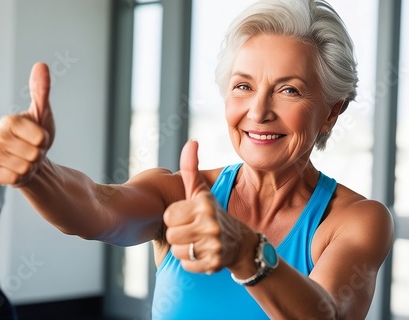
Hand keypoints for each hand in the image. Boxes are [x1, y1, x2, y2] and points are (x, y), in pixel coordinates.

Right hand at [0, 63, 54, 185]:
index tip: (38, 139)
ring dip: (30, 167)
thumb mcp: (43, 114)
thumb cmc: (37, 137)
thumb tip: (41, 65)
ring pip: (25, 167)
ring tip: (26, 161)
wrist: (31, 162)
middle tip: (32, 152)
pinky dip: (20, 178)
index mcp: (9, 120)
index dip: (45, 141)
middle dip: (38, 155)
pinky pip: (15, 179)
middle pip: (34, 153)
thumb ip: (41, 91)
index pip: (40, 137)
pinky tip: (17, 171)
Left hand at [164, 140, 249, 273]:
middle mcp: (210, 224)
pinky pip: (187, 265)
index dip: (175, 217)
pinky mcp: (214, 264)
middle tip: (191, 230)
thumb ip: (190, 168)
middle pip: (171, 235)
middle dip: (178, 234)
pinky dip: (192, 262)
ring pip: (177, 251)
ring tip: (197, 242)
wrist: (240, 243)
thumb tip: (191, 142)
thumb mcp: (201, 191)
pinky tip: (202, 253)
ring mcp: (214, 245)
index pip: (169, 216)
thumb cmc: (213, 213)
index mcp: (203, 204)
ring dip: (184, 249)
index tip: (187, 216)